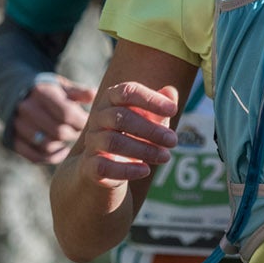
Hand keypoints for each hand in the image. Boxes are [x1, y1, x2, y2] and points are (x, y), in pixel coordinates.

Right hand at [12, 76, 96, 164]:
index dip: (81, 122)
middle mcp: (26, 108)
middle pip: (57, 132)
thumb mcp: (61, 86)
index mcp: (41, 92)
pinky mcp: (12, 139)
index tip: (88, 122)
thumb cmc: (47, 90)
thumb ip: (78, 92)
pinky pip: (34, 156)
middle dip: (74, 134)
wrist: (15, 92)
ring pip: (46, 145)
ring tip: (70, 139)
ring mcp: (17, 125)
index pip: (66, 114)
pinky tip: (62, 151)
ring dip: (62, 146)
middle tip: (81, 132)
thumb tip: (94, 95)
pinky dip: (51, 158)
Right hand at [69, 81, 180, 195]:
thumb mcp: (151, 120)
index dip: (150, 100)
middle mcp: (98, 118)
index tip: (173, 111)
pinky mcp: (90, 165)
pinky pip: (104, 166)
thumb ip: (161, 106)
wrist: (109, 166)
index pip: (127, 92)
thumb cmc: (135, 134)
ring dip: (144, 150)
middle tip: (173, 140)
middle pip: (121, 118)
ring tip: (165, 156)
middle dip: (151, 129)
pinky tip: (146, 170)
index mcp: (111, 99)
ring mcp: (92, 141)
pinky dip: (127, 169)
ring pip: (113, 142)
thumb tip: (170, 92)